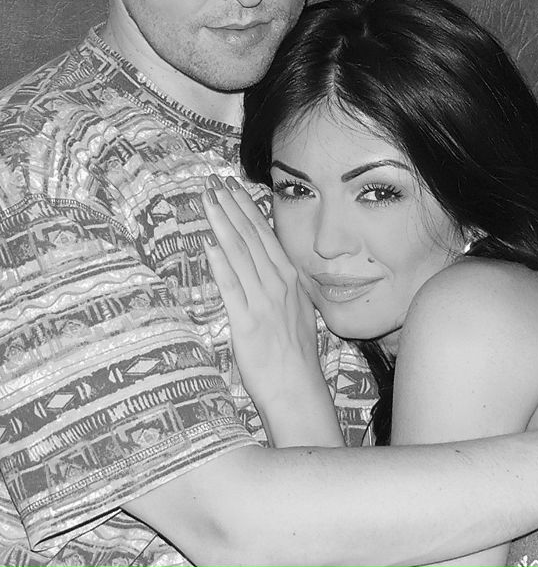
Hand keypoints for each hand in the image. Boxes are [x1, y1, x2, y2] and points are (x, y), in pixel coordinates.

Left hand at [200, 175, 320, 409]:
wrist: (298, 390)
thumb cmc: (294, 353)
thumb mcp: (296, 307)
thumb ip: (279, 282)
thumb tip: (262, 259)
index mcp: (289, 278)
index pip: (263, 234)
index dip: (244, 207)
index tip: (229, 186)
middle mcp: (277, 284)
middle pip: (250, 237)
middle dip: (229, 206)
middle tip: (212, 181)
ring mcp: (263, 302)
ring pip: (240, 255)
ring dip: (222, 224)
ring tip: (206, 200)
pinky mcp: (247, 324)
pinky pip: (232, 289)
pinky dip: (220, 265)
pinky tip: (209, 244)